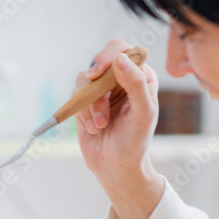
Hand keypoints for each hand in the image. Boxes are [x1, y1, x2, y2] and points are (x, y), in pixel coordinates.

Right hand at [75, 39, 160, 185]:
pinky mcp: (85, 102)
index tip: (98, 73)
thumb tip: (120, 59)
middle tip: (92, 84)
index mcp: (141, 77)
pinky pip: (75, 97)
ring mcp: (102, 90)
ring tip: (101, 125)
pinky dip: (82, 114)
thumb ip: (136, 85)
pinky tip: (93, 129)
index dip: (109, 56)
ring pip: (85, 79)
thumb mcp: (142, 114)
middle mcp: (121, 79)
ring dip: (90, 104)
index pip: (125, 50)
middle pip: (101, 59)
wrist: (116, 168)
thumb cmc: (135, 142)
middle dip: (95, 79)